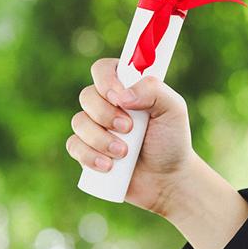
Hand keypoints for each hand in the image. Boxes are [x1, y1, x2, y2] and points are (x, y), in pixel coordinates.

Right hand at [66, 58, 247, 248]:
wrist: (167, 179)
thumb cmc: (171, 140)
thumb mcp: (174, 110)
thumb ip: (154, 91)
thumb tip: (123, 96)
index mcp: (124, 86)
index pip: (102, 69)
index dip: (105, 80)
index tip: (120, 98)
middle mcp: (105, 103)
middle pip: (87, 96)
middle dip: (105, 114)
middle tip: (128, 128)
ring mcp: (93, 127)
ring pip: (79, 122)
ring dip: (100, 139)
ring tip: (123, 153)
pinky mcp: (86, 150)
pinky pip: (73, 146)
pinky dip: (89, 156)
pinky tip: (107, 166)